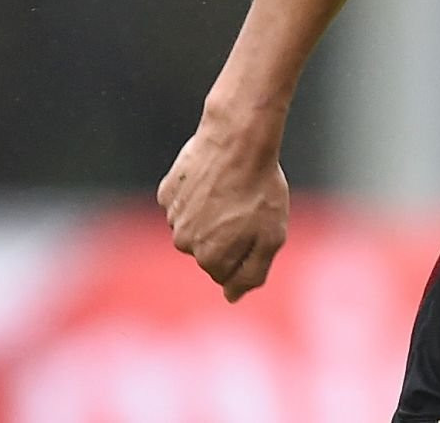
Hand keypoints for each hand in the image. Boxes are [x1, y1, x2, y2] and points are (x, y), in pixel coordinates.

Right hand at [157, 115, 289, 301]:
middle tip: (247, 207)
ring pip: (196, 225)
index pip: (228, 273)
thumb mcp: (271, 236)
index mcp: (210, 258)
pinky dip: (199, 193)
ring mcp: (172, 216)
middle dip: (229, 234)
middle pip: (210, 250)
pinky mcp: (167, 191)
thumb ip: (251, 274)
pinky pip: (185, 201)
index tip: (257, 227)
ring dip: (214, 212)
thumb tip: (231, 297)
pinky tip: (214, 178)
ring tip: (232, 189)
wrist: (237, 141)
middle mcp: (184, 243)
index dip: (247, 250)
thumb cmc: (260, 190)